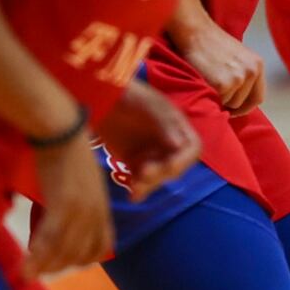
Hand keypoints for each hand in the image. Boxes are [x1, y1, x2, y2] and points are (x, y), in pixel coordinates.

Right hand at [25, 126, 114, 277]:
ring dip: (44, 266)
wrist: (61, 129)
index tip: (65, 262)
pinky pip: (50, 238)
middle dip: (58, 266)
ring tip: (26, 274)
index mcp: (102, 208)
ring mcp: (80, 211)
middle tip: (38, 271)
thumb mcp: (83, 181)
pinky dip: (38, 254)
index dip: (84, 260)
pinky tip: (25, 263)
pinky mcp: (63, 205)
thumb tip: (63, 213)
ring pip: (63, 250)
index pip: (101, 247)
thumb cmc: (68, 150)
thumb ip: (79, 201)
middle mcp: (95, 214)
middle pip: (78, 254)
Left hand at [97, 78, 202, 194]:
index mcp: (177, 126)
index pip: (192, 149)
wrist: (97, 96)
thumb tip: (179, 144)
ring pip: (157, 177)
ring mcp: (150, 153)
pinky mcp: (133, 161)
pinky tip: (132, 195)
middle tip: (143, 173)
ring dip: (149, 185)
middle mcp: (167, 142)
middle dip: (161, 173)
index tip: (170, 167)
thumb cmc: (127, 94)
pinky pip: (140, 180)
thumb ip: (165, 122)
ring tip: (134, 188)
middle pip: (174, 167)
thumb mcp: (149, 104)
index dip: (184, 160)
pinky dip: (138, 189)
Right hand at [177, 15, 264, 113]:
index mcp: (257, 65)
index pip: (258, 97)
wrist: (195, 32)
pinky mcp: (223, 84)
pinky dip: (209, 96)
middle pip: (243, 103)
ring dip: (219, 99)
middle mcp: (252, 72)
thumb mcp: (238, 57)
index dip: (245, 107)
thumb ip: (243, 76)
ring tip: (209, 82)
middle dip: (229, 103)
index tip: (234, 110)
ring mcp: (238, 78)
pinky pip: (217, 101)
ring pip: (230, 104)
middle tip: (215, 93)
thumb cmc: (211, 44)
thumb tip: (240, 102)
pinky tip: (204, 81)